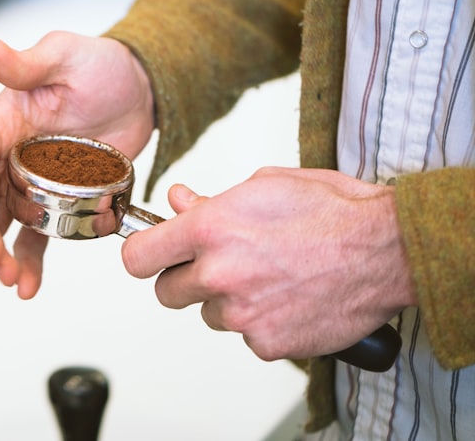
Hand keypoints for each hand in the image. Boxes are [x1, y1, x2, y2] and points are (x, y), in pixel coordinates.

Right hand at [0, 32, 154, 298]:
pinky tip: (28, 285)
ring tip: (11, 279)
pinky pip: (35, 233)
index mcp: (2, 121)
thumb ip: (26, 63)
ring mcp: (30, 179)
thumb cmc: (100, 65)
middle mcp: (8, 153)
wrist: (141, 88)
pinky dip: (29, 259)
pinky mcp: (54, 198)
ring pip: (3, 223)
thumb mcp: (64, 56)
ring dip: (0, 253)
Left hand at [121, 167, 415, 360]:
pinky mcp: (268, 342)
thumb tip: (178, 202)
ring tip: (268, 276)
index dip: (143, 256)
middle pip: (167, 292)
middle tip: (219, 265)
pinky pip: (247, 337)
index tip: (151, 256)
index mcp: (210, 229)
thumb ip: (210, 201)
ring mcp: (243, 313)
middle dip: (186, 279)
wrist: (388, 250)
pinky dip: (262, 322)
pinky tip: (288, 298)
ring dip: (227, 301)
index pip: (138, 257)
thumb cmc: (331, 210)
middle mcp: (220, 273)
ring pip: (209, 315)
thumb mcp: (263, 185)